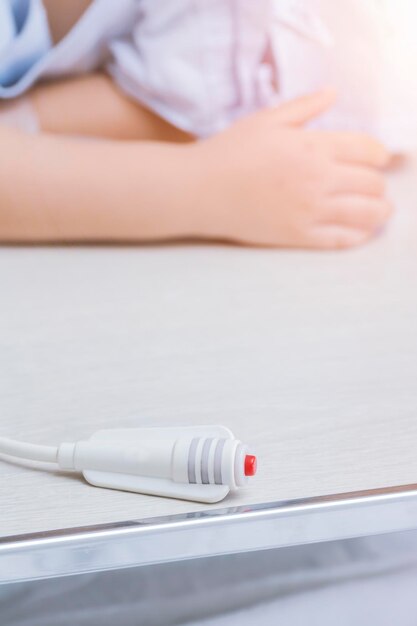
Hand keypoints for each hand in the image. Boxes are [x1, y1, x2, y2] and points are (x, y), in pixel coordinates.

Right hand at [193, 90, 391, 248]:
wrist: (199, 190)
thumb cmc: (229, 152)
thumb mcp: (267, 119)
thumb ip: (305, 107)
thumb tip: (333, 93)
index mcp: (313, 147)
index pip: (367, 150)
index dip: (380, 154)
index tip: (379, 159)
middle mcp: (318, 180)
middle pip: (372, 184)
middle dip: (379, 183)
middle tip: (375, 185)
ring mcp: (309, 212)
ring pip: (365, 215)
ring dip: (380, 212)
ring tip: (382, 210)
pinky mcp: (298, 237)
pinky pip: (342, 240)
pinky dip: (359, 236)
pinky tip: (363, 231)